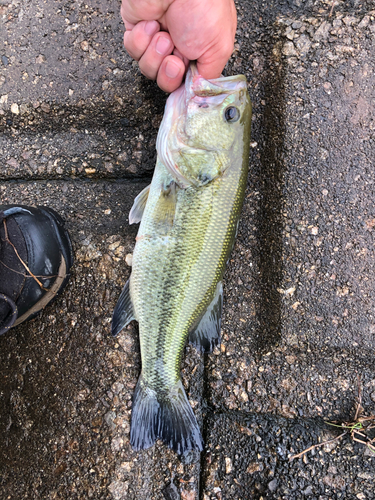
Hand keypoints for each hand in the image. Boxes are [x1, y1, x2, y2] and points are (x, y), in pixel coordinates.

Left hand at [121, 0, 236, 91]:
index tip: (184, 78)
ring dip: (155, 54)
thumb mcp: (219, 48)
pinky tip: (150, 24)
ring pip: (147, 68)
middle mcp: (178, 46)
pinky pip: (132, 50)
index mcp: (200, 51)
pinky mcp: (136, 29)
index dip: (183, 84)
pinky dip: (140, 40)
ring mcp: (156, 38)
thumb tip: (198, 93)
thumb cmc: (204, 5)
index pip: (186, 82)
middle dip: (168, 72)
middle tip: (174, 57)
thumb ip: (209, 76)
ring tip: (163, 34)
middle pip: (165, 80)